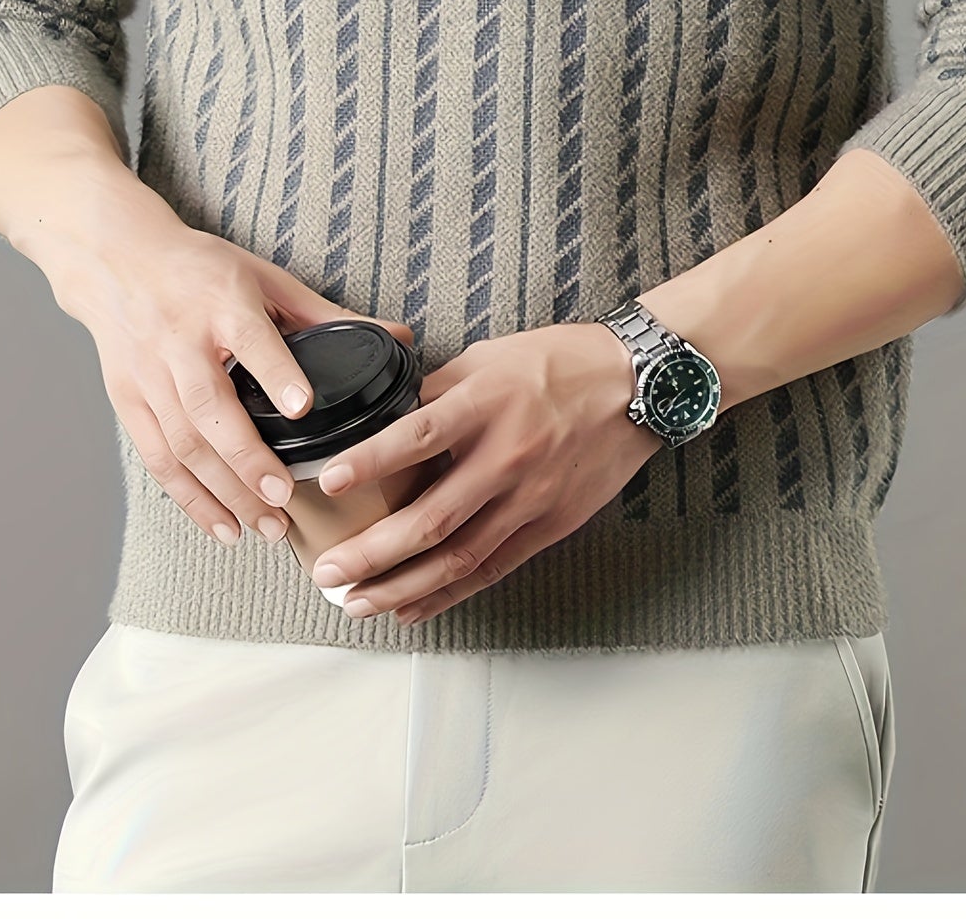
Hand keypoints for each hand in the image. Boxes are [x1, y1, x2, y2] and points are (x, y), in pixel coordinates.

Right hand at [43, 171, 412, 549]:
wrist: (117, 261)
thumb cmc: (200, 269)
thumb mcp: (263, 277)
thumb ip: (324, 313)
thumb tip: (398, 337)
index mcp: (221, 301)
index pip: (250, 338)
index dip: (275, 373)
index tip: (302, 407)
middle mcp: (179, 341)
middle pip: (210, 409)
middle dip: (247, 460)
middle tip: (285, 500)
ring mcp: (148, 375)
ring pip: (182, 444)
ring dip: (222, 493)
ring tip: (264, 526)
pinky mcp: (128, 401)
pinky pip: (157, 459)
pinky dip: (188, 499)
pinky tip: (222, 526)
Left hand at [310, 322, 662, 623]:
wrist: (637, 385)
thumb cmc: (559, 363)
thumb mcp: (489, 357)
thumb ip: (437, 389)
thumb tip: (387, 415)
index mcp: (486, 403)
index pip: (418, 436)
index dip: (371, 462)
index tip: (328, 483)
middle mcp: (507, 455)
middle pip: (432, 516)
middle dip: (374, 551)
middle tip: (329, 571)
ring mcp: (531, 497)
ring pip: (459, 556)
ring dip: (403, 586)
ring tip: (359, 602)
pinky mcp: (551, 525)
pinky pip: (493, 568)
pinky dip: (450, 594)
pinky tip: (413, 607)